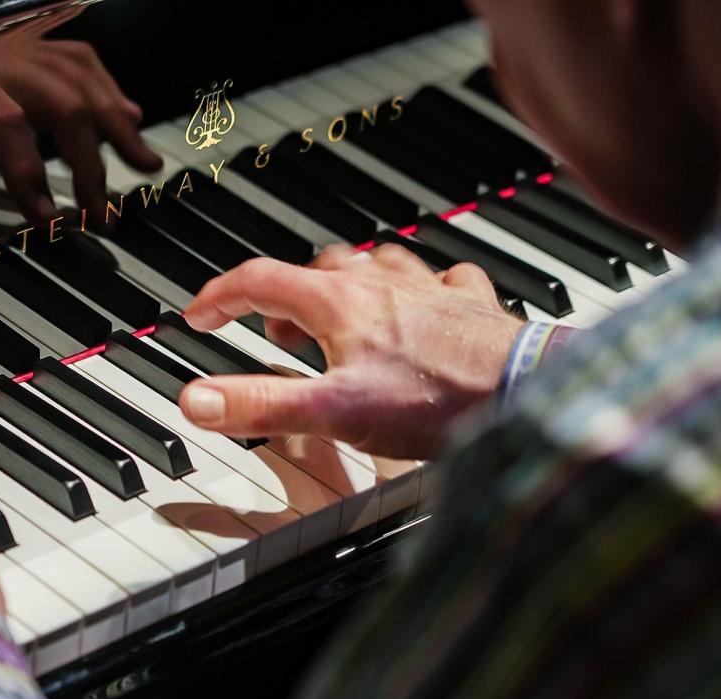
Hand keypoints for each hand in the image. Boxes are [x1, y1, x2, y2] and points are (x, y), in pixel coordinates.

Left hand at [0, 10, 160, 222]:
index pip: (5, 127)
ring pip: (83, 75)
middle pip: (65, 105)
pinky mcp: (21, 30)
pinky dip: (107, 82)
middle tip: (101, 213)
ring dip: (117, 122)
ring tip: (144, 166)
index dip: (27, 176)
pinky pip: (78, 51)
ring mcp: (15, 37)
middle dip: (90, 163)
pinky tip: (127, 110)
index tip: (45, 221)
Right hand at [177, 244, 525, 459]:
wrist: (525, 393)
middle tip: (273, 327)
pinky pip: (439, 279)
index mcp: (338, 302)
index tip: (200, 316)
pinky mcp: (470, 307)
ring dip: (345, 283)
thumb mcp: (331, 411)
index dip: (220, 297)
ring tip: (337, 310)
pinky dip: (419, 288)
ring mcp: (428, 291)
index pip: (259, 281)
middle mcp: (381, 284)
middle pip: (314, 270)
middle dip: (284, 295)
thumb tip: (196, 401)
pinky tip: (424, 302)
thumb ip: (260, 404)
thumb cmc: (436, 400)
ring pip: (374, 265)